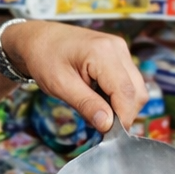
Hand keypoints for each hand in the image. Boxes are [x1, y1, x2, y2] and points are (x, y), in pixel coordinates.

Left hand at [0, 21, 145, 131]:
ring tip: (94, 107)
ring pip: (136, 89)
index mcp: (103, 52)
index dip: (122, 118)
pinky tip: (98, 96)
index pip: (126, 93)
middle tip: (97, 122)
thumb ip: (86, 105)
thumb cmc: (44, 57)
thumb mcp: (59, 85)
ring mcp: (120, 50)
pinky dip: (117, 96)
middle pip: (136, 92)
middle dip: (122, 113)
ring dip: (120, 105)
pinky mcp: (119, 55)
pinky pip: (128, 82)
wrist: (38, 38)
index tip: (109, 134)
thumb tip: (107, 125)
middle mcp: (117, 48)